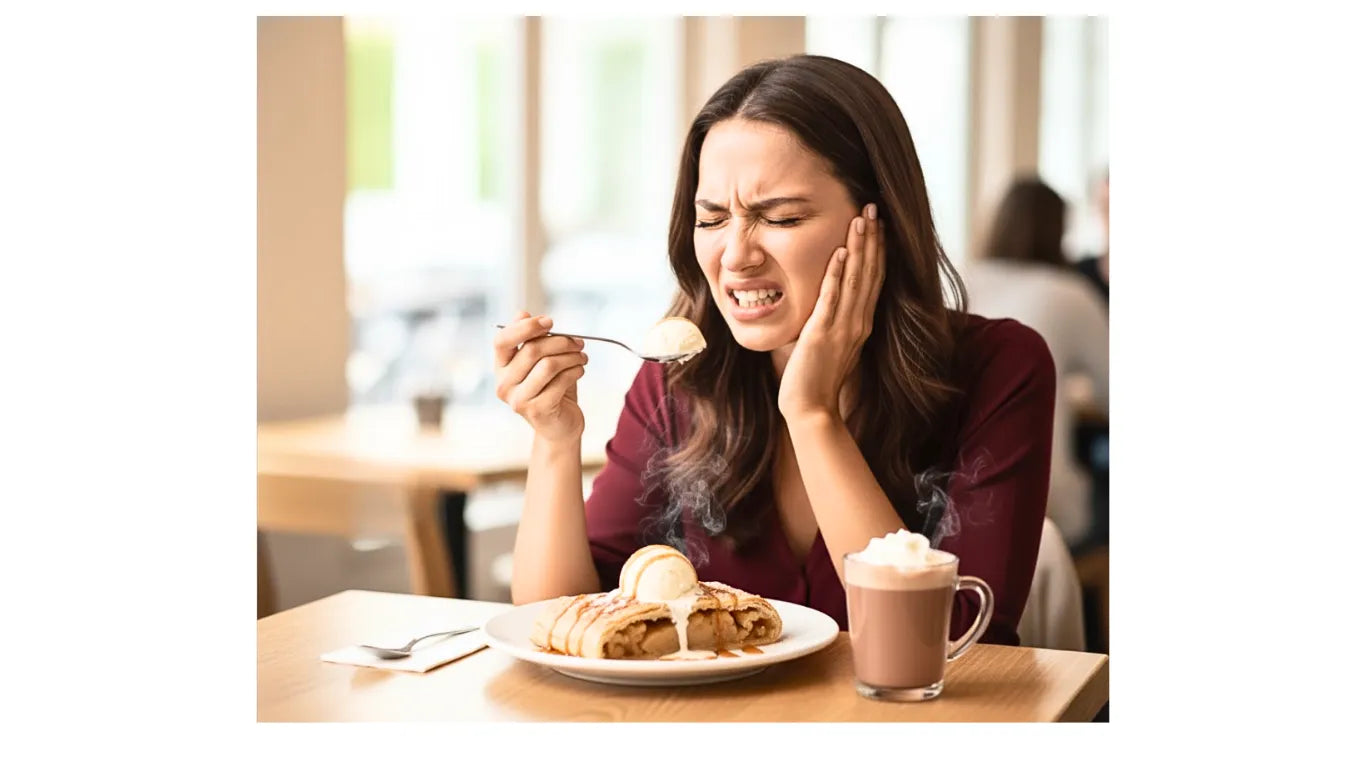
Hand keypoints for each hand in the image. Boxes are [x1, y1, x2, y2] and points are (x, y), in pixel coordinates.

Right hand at [494, 311, 588, 443]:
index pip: (502, 340)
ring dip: (571, 357)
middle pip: (532, 350)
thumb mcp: (540, 361)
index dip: (526, 327)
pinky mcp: (536, 410)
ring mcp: (518, 399)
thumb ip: (531, 339)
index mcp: (501, 367)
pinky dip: (575, 371)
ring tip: (582, 357)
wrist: (560, 426)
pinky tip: (580, 370)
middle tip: (578, 342)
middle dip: (561, 342)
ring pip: (548, 365)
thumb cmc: (551, 388)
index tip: (550, 322)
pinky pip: (560, 381)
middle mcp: (503, 384)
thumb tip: (521, 313)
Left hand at [778, 203, 884, 421]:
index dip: (877, 250)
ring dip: (858, 247)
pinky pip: (832, 299)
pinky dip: (837, 274)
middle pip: (870, 272)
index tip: (878, 224)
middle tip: (874, 207)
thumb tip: (828, 305)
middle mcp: (858, 323)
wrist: (812, 410)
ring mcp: (843, 328)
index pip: (873, 279)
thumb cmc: (816, 381)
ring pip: (855, 280)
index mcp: (861, 324)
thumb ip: (833, 323)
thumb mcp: (831, 346)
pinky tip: (839, 252)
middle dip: (872, 239)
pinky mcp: (823, 334)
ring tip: (861, 218)